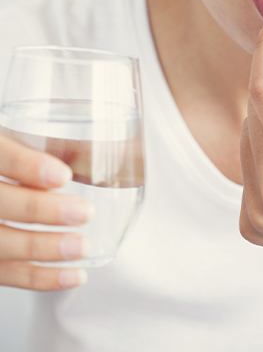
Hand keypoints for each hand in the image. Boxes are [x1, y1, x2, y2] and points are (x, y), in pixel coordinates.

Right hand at [0, 134, 92, 289]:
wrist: (1, 183)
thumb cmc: (12, 160)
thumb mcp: (20, 140)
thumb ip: (46, 146)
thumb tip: (96, 152)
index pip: (0, 155)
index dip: (26, 166)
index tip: (63, 175)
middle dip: (40, 210)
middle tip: (84, 212)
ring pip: (0, 243)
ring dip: (43, 248)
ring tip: (82, 246)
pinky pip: (5, 273)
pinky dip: (40, 279)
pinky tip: (74, 275)